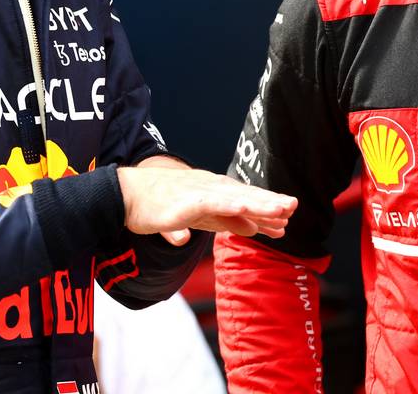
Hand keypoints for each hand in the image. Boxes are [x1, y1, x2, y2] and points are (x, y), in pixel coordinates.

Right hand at [117, 159, 297, 246]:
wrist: (125, 196)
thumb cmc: (160, 205)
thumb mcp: (200, 217)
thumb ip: (225, 221)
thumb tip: (253, 228)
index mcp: (215, 192)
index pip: (246, 198)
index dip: (268, 205)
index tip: (290, 213)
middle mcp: (209, 189)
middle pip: (245, 195)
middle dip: (269, 202)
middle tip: (293, 207)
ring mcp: (197, 194)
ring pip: (232, 198)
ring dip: (255, 203)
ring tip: (277, 209)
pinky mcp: (182, 204)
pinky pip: (207, 205)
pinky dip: (224, 207)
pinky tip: (241, 210)